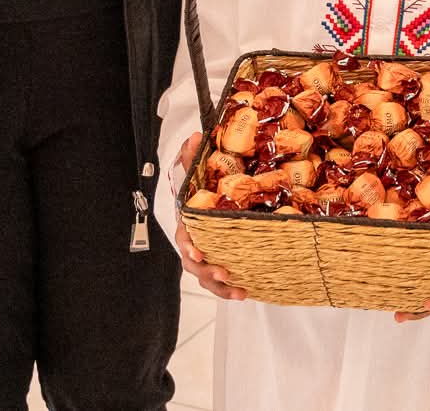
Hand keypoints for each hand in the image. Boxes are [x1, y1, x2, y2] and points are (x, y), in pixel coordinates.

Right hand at [168, 131, 246, 299]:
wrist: (209, 208)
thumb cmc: (201, 195)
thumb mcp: (197, 173)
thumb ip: (193, 157)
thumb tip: (196, 137)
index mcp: (188, 224)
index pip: (183, 236)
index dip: (189, 245)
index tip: (197, 250)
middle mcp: (194, 244)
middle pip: (194, 264)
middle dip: (207, 270)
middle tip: (223, 271)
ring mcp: (206, 258)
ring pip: (207, 277)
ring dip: (220, 286)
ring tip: (238, 290)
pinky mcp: (220, 265)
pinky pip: (221, 282)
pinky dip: (230, 290)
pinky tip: (246, 292)